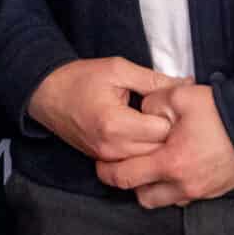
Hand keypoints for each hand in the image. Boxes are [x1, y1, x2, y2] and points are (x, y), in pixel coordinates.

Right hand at [26, 57, 178, 162]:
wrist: (46, 93)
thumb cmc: (81, 78)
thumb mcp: (119, 70)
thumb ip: (154, 80)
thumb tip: (187, 84)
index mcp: (116, 123)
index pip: (162, 131)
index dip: (171, 117)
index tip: (169, 105)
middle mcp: (111, 147)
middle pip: (159, 152)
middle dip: (169, 135)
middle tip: (169, 116)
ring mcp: (106, 158)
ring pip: (148, 162)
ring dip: (157, 146)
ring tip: (155, 124)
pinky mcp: (102, 161)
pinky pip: (133, 164)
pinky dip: (143, 153)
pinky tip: (143, 135)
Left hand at [97, 82, 233, 208]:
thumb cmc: (221, 112)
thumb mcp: (180, 96)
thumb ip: (152, 103)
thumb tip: (142, 114)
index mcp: (170, 163)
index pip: (126, 177)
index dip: (107, 171)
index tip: (101, 163)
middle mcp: (183, 185)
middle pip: (142, 197)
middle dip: (131, 183)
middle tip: (127, 164)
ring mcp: (201, 192)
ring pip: (164, 201)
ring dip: (153, 187)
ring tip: (152, 165)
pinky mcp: (214, 192)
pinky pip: (185, 198)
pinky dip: (175, 188)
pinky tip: (177, 167)